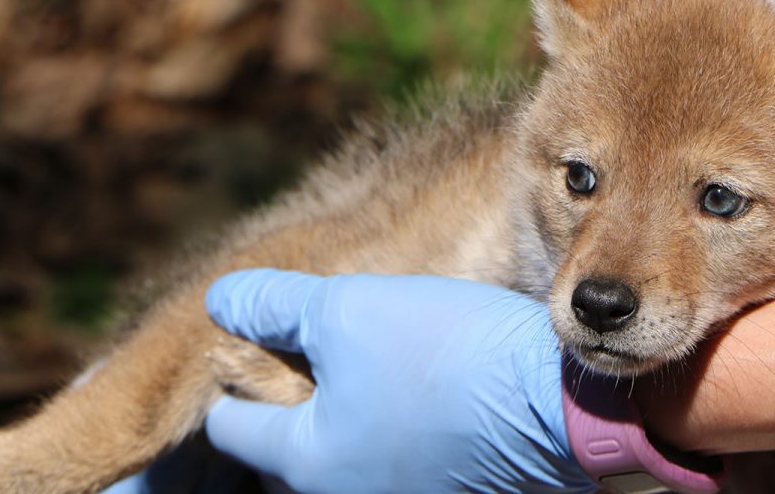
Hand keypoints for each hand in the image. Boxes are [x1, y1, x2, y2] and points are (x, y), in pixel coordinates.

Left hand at [203, 269, 597, 492]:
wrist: (553, 396)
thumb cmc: (443, 350)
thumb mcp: (347, 308)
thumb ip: (273, 306)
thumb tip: (221, 300)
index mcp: (307, 461)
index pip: (230, 427)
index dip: (236, 374)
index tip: (265, 337)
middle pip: (286, 449)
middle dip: (293, 397)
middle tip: (324, 345)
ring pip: (343, 454)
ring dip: (345, 411)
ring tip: (376, 360)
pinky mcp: (446, 491)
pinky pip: (393, 459)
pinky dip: (390, 427)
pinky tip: (420, 387)